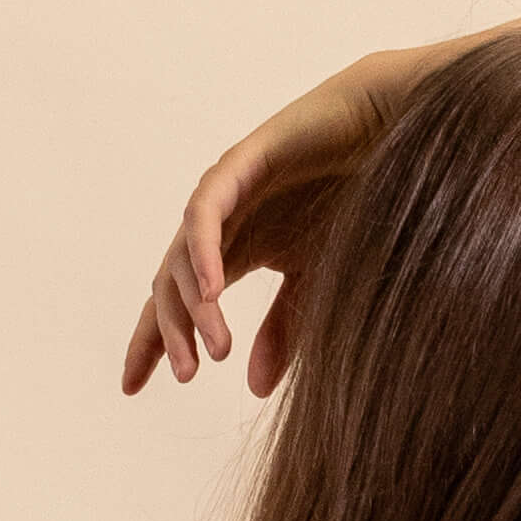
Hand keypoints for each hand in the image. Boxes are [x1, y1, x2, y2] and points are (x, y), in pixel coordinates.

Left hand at [121, 53, 412, 399]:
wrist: (389, 132)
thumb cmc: (356, 203)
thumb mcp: (317, 285)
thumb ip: (283, 332)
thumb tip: (254, 388)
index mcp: (234, 253)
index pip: (179, 305)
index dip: (152, 344)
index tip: (131, 388)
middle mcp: (221, 226)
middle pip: (170, 285)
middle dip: (169, 332)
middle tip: (187, 376)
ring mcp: (228, 193)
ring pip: (185, 254)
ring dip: (194, 304)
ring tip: (216, 349)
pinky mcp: (242, 162)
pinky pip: (207, 211)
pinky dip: (204, 250)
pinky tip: (212, 291)